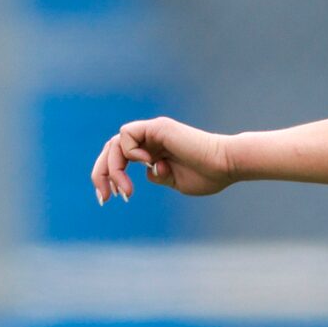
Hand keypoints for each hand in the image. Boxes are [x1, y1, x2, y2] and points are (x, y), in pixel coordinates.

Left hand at [91, 117, 236, 202]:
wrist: (226, 166)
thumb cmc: (208, 176)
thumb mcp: (174, 182)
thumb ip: (157, 176)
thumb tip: (146, 174)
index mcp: (152, 150)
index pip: (118, 158)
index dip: (108, 177)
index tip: (108, 199)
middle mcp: (150, 138)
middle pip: (110, 150)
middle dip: (101, 174)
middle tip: (105, 198)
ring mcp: (153, 131)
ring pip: (115, 144)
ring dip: (114, 170)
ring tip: (127, 191)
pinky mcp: (157, 127)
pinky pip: (127, 135)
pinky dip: (130, 153)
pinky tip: (148, 164)